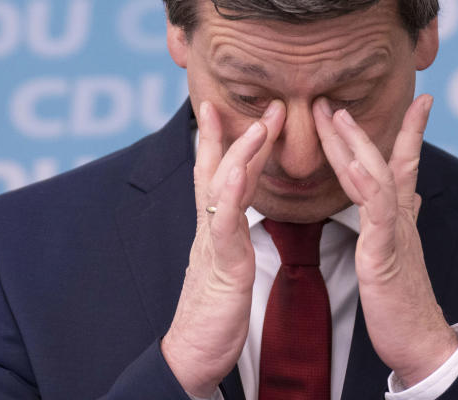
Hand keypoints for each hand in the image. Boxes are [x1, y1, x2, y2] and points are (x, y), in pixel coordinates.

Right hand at [162, 99, 285, 397]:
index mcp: (217, 227)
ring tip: (258, 124)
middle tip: (264, 101)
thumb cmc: (215, 313)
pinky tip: (238, 172)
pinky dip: (230, 196)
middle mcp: (210, 227)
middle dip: (238, 132)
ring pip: (222, 188)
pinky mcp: (221, 267)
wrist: (193, 355)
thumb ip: (232, 233)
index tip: (235, 107)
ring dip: (240, 153)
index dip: (230, 139)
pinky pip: (224, 225)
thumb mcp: (228, 263)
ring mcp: (213, 244)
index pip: (223, 173)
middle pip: (221, 169)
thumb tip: (239, 211)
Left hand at [313, 94, 457, 386]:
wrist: (419, 341)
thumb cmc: (405, 299)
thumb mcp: (401, 251)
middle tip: (337, 97)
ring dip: (357, 144)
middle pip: (380, 160)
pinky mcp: (386, 253)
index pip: (403, 162)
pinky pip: (377, 212)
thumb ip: (403, 217)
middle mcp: (398, 216)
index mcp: (397, 215)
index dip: (410, 130)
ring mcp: (393, 232)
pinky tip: (354, 165)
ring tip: (337, 115)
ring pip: (377, 176)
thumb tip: (411, 194)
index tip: (422, 99)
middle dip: (358, 127)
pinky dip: (367, 185)